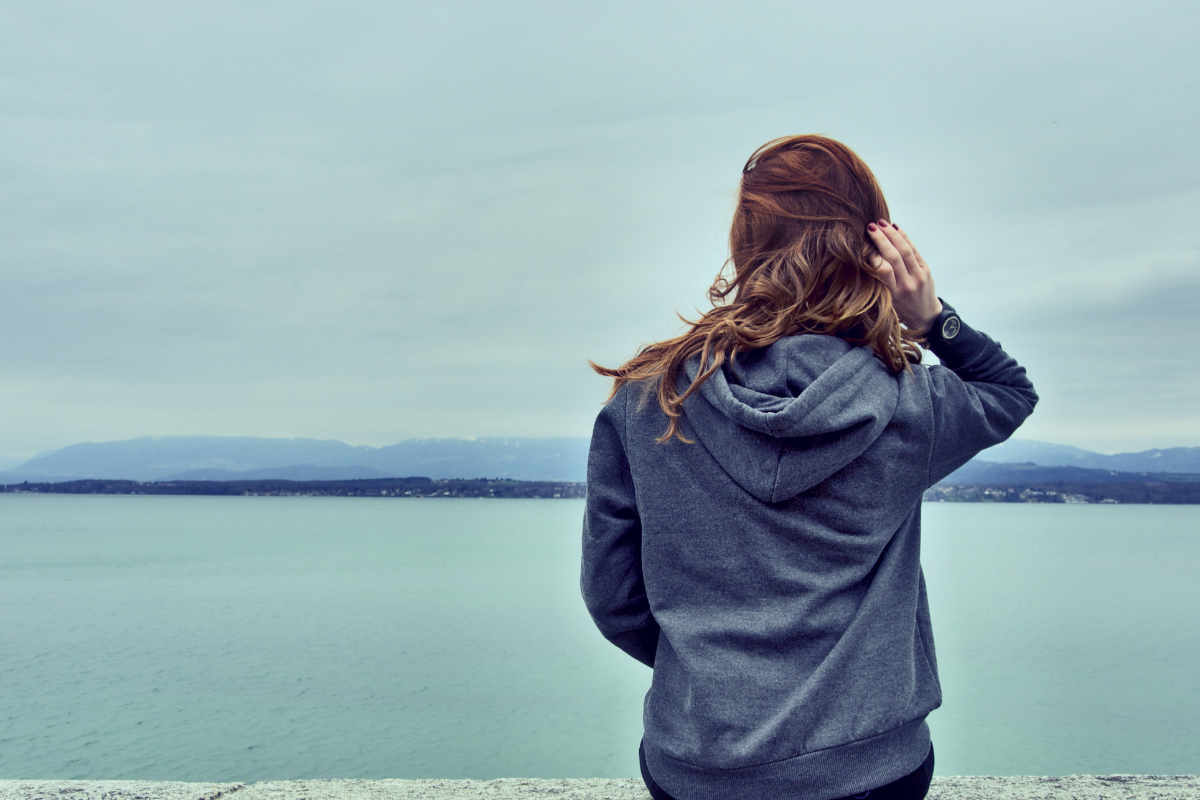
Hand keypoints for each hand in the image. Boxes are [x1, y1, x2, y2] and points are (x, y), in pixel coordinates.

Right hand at [866, 220, 942, 334]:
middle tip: (870, 227)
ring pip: (905, 250)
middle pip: (895, 256)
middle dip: (882, 239)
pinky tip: (895, 228)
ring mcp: (919, 275)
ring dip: (893, 235)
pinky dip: (905, 238)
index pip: (884, 270)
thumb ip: (881, 283)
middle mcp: (908, 284)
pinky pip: (914, 250)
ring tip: (881, 223)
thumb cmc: (901, 310)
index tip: (863, 245)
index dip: (873, 256)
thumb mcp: (888, 302)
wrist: (927, 316)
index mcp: (895, 294)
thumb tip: (867, 259)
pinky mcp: (925, 269)